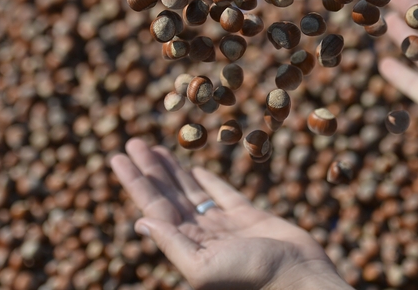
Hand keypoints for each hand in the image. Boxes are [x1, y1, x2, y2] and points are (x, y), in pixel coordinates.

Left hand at [110, 138, 349, 289]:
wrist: (299, 280)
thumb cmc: (251, 279)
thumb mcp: (202, 267)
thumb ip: (171, 243)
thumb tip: (139, 221)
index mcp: (186, 246)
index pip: (153, 207)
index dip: (135, 181)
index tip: (118, 158)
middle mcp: (201, 235)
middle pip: (168, 195)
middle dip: (150, 169)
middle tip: (132, 142)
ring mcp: (224, 226)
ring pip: (191, 192)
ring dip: (172, 171)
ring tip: (155, 149)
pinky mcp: (248, 218)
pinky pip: (222, 194)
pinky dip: (207, 180)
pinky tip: (193, 169)